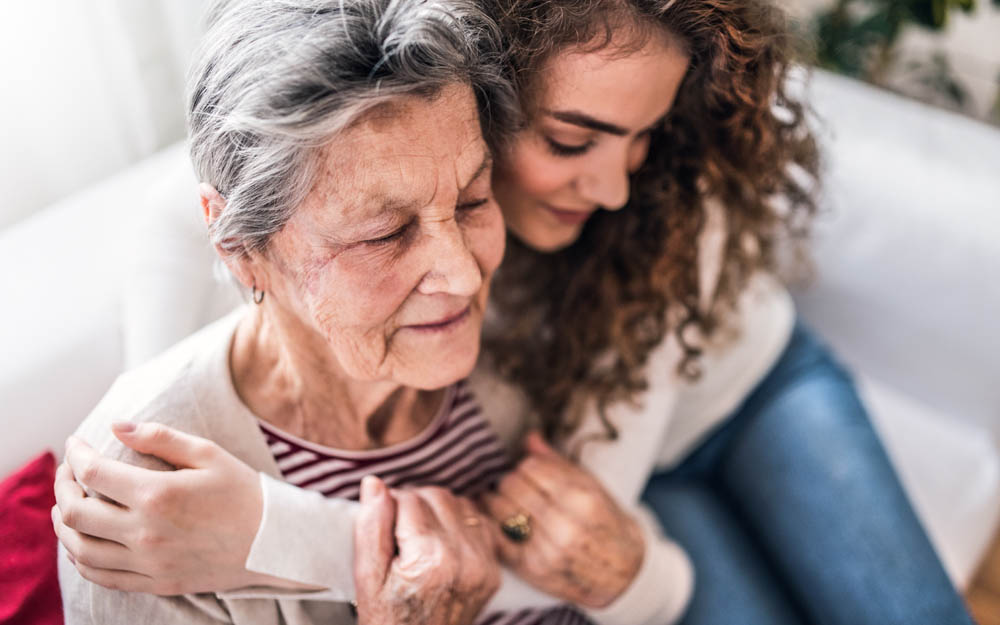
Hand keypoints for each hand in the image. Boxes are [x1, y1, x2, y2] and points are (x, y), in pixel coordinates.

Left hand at [52, 422, 302, 594]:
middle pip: (76, 513)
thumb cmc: (244, 492)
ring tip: (68, 507)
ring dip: (65, 526)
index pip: (93, 472)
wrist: (275, 541)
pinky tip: (83, 542)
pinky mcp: (156, 582)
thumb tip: (116, 425)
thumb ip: (160, 437)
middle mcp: (146, 532)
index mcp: (158, 494)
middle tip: (67, 473)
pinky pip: (103, 577)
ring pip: (81, 549)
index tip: (76, 443)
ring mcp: (149, 562)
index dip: (76, 454)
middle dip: (62, 488)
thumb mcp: (209, 453)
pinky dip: (82, 559)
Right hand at [354, 478, 499, 624]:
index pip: (409, 499)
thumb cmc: (387, 620)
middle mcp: (464, 559)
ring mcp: (484, 565)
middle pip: (437, 496)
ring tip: (418, 537)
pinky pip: (479, 524)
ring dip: (438, 511)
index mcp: (430, 559)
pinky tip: (441, 543)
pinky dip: (460, 525)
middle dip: (414, 503)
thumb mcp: (367, 577)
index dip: (389, 505)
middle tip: (397, 530)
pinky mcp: (493, 571)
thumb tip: (374, 483)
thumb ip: (371, 526)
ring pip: (460, 505)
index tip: (382, 523)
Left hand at [479, 431, 644, 607]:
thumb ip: (557, 462)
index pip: (531, 467)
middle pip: (512, 486)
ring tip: (504, 499)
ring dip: (496, 501)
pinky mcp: (531, 570)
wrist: (623, 572)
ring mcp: (546, 550)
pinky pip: (497, 539)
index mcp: (581, 500)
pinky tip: (494, 517)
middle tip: (515, 485)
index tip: (529, 471)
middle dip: (510, 482)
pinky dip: (491, 524)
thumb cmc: (606, 523)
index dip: (526, 466)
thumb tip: (529, 436)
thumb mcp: (592, 487)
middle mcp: (564, 526)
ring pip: (500, 511)